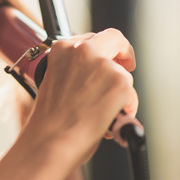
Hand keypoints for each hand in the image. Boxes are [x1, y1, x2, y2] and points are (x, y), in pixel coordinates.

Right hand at [24, 28, 138, 166]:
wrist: (50, 142)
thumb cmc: (48, 122)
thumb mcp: (55, 83)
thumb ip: (75, 71)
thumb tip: (97, 77)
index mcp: (62, 49)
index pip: (91, 38)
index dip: (103, 49)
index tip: (108, 58)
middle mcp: (83, 51)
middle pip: (114, 38)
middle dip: (123, 52)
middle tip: (127, 66)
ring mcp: (103, 66)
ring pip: (123, 75)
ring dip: (118, 93)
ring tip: (101, 115)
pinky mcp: (120, 83)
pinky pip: (131, 96)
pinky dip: (125, 110)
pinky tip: (108, 121)